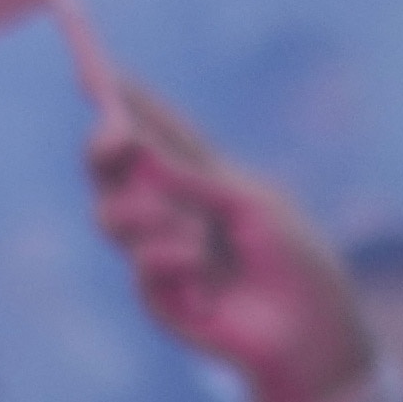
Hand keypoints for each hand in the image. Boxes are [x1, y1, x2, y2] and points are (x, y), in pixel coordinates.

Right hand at [81, 81, 380, 401]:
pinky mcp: (154, 293)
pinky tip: (205, 279)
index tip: (94, 70)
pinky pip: (140, 261)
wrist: (308, 332)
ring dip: (147, 214)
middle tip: (116, 138)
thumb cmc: (294, 260)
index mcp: (201, 177)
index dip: (124, 102)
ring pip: (109, 213)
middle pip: (111, 168)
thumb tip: (136, 148)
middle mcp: (170, 209)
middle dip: (103, 147)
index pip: (155, 130)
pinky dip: (174, 260)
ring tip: (193, 235)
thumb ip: (195, 177)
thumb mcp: (252, 203)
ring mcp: (156, 251)